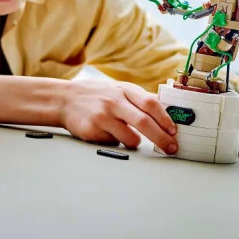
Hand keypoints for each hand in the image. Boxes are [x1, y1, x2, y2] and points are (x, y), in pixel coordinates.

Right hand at [59, 80, 178, 154]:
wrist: (64, 99)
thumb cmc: (97, 95)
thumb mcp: (119, 89)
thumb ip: (140, 99)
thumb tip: (168, 112)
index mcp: (125, 89)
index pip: (151, 103)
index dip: (165, 118)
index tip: (174, 131)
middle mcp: (115, 101)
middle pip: (145, 122)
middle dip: (162, 138)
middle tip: (171, 148)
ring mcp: (103, 115)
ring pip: (131, 137)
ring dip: (137, 142)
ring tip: (131, 139)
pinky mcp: (93, 129)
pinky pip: (114, 143)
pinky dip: (118, 142)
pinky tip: (109, 134)